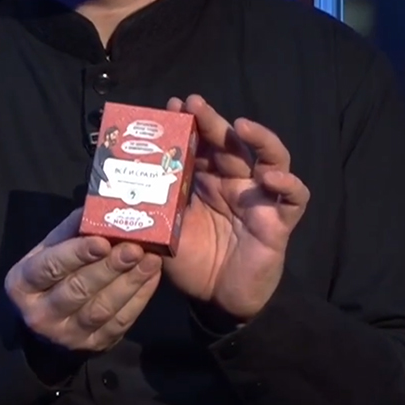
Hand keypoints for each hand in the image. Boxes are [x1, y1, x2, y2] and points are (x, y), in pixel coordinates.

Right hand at [5, 209, 161, 351]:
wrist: (46, 322)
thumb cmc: (49, 275)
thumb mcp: (48, 249)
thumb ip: (71, 230)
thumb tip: (99, 207)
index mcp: (23, 284)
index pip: (50, 267)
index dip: (77, 253)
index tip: (103, 241)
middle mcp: (40, 314)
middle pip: (78, 289)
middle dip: (109, 267)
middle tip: (135, 248)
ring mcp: (67, 335)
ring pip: (101, 308)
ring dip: (129, 282)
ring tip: (150, 259)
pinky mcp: (93, 346)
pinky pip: (119, 323)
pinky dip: (139, 299)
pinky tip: (151, 276)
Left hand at [163, 95, 309, 321]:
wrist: (218, 300)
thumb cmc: (191, 261)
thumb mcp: (164, 232)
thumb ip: (148, 212)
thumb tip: (111, 195)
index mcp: (206, 179)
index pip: (200, 143)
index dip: (188, 123)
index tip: (171, 106)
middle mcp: (234, 181)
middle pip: (230, 142)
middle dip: (213, 121)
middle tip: (195, 103)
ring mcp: (260, 198)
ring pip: (271, 157)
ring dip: (260, 138)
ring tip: (241, 126)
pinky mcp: (279, 221)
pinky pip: (294, 198)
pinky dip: (289, 184)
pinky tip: (274, 177)